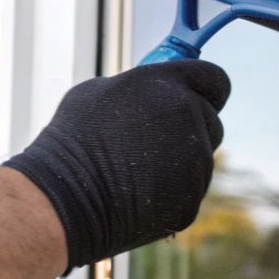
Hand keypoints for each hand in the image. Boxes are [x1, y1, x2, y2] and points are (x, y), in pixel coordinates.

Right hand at [3, 60, 231, 270]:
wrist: (62, 198)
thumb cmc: (72, 142)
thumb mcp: (99, 93)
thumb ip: (141, 87)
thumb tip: (157, 91)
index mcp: (167, 83)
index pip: (215, 79)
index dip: (208, 90)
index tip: (200, 98)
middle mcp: (188, 116)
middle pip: (212, 121)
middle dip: (192, 128)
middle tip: (155, 141)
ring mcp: (194, 160)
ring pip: (201, 159)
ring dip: (180, 163)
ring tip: (135, 171)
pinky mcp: (191, 198)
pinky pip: (190, 190)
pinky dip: (172, 192)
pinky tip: (138, 194)